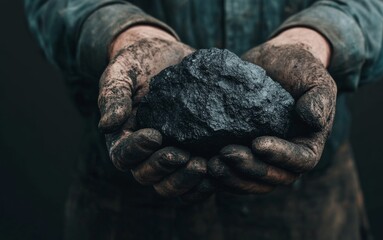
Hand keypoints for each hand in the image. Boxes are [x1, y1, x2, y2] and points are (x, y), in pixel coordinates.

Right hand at [98, 26, 211, 199]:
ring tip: (203, 165)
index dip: (137, 150)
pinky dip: (206, 181)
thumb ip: (114, 95)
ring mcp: (171, 154)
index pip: (123, 155)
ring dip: (186, 181)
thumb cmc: (140, 63)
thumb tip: (106, 125)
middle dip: (164, 169)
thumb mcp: (122, 72)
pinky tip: (218, 168)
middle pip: (148, 177)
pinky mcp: (195, 152)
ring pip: (172, 184)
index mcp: (125, 138)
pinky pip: (197, 179)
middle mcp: (147, 153)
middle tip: (183, 156)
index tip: (155, 135)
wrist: (168, 56)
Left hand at [208, 28, 336, 193]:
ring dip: (231, 177)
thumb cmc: (299, 69)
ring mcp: (261, 159)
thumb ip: (319, 98)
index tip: (258, 143)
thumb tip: (313, 119)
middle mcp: (285, 158)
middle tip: (226, 154)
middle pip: (272, 178)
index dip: (280, 156)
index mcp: (307, 145)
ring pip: (250, 181)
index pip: (300, 160)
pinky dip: (218, 175)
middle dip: (249, 169)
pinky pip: (232, 172)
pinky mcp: (241, 153)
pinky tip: (200, 165)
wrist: (274, 61)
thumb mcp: (314, 78)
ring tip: (210, 164)